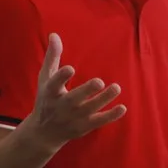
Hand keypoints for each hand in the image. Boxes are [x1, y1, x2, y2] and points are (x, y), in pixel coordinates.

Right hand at [24, 33, 126, 152]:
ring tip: (117, 87)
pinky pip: (99, 121)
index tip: (70, 68)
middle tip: (99, 81)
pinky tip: (123, 107)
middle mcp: (62, 106)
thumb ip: (52, 57)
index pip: (54, 84)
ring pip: (90, 109)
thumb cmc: (46, 99)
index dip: (62, 77)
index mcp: (50, 93)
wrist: (44, 133)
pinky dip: (111, 116)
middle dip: (86, 91)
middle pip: (74, 99)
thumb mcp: (45, 79)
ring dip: (104, 99)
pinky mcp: (84, 126)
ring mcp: (74, 118)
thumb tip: (54, 34)